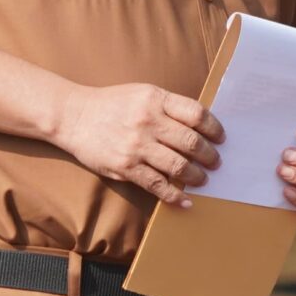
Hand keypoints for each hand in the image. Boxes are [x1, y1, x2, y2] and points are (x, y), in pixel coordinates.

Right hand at [54, 83, 222, 209]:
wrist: (74, 117)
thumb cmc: (111, 105)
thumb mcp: (142, 94)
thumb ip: (168, 107)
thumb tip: (200, 126)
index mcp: (155, 99)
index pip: (196, 114)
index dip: (214, 128)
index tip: (221, 138)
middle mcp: (148, 121)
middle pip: (191, 142)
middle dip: (210, 156)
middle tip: (216, 163)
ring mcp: (137, 146)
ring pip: (179, 166)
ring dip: (197, 176)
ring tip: (202, 179)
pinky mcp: (126, 167)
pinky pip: (158, 185)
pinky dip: (175, 196)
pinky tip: (185, 201)